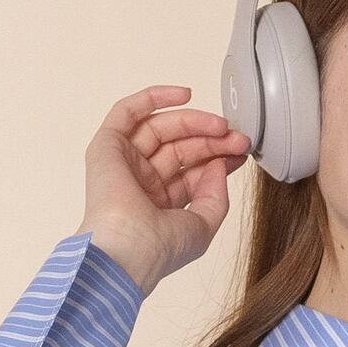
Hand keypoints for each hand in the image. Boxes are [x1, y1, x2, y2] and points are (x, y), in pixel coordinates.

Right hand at [81, 84, 249, 293]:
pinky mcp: (107, 147)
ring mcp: (123, 163)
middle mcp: (140, 183)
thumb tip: (219, 166)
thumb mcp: (203, 226)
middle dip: (211, 139)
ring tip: (220, 125)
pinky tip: (185, 95)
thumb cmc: (158, 250)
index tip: (240, 151)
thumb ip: (216, 197)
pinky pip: (129, 112)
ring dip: (193, 121)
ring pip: (161, 128)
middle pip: (179, 147)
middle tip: (236, 137)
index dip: (217, 157)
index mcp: (159, 204)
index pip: (191, 170)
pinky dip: (155, 97)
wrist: (128, 251)